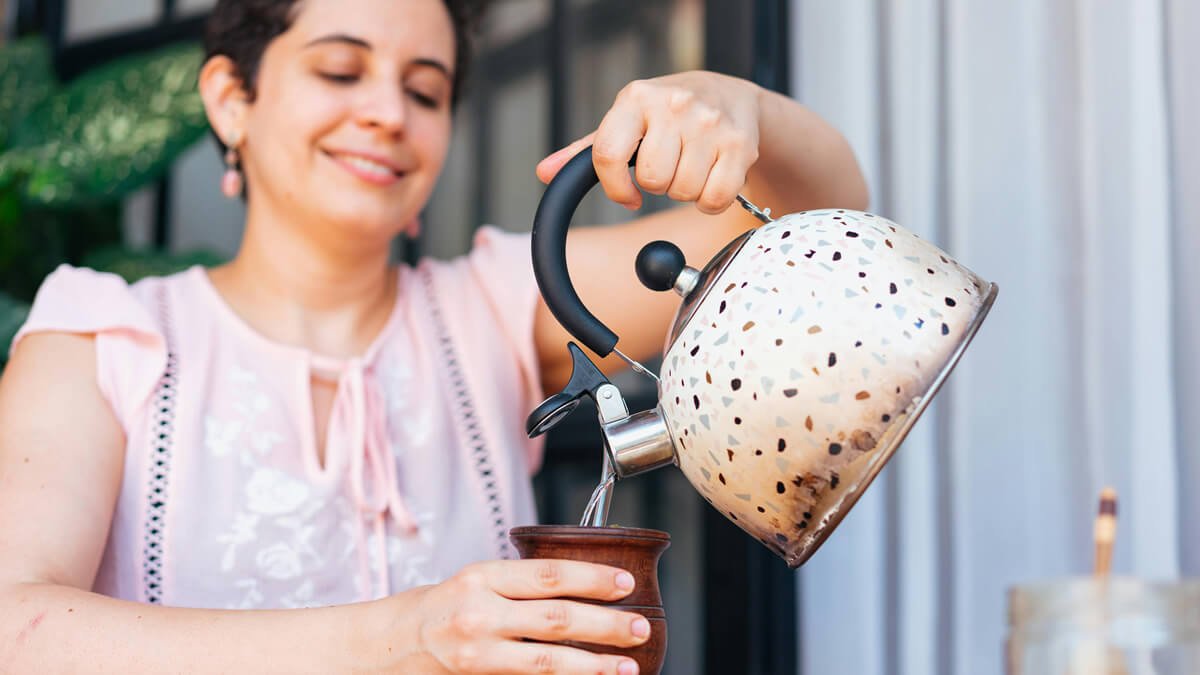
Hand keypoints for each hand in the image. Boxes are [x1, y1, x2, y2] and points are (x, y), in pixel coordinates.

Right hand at [396, 559, 648, 673]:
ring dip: (594, 665)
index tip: (625, 582)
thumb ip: (523, 583)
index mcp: (484, 576)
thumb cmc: (444, 606)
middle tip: (640, 627)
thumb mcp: (479, 579)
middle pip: (556, 618)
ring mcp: (477, 652)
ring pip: (547, 660)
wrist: (392, 644)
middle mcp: (479, 612)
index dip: (592, 578)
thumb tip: (587, 583)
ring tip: (627, 666)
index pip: (548, 574)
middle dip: (605, 624)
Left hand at [536, 71, 762, 214]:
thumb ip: (586, 151)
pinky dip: (710, 201)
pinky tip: (711, 178)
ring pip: (683, 191)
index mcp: (635, 98)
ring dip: (685, 191)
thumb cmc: (668, 114)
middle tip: (668, 168)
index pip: (607, 154)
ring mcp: (709, 123)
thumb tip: (545, 173)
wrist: (729, 94)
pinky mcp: (739, 144)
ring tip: (691, 166)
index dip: (614, 187)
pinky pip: (714, 199)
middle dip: (658, 185)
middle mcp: (673, 105)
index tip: (628, 196)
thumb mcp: (626, 121)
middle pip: (653, 180)